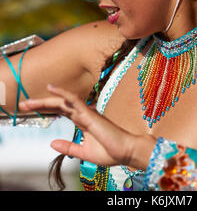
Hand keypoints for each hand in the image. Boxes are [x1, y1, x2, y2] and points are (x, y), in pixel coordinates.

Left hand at [19, 85, 155, 169]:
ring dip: (45, 101)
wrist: (126, 151)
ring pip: (62, 102)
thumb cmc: (110, 151)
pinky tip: (51, 89)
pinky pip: (74, 100)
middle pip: (58, 106)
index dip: (46, 109)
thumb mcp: (83, 152)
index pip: (61, 111)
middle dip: (40, 104)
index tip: (31, 110)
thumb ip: (69, 147)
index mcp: (82, 121)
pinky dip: (62, 94)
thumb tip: (52, 143)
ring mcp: (86, 113)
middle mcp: (83, 114)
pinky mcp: (90, 114)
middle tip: (23, 105)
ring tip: (28, 102)